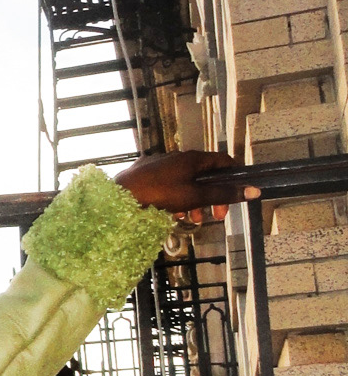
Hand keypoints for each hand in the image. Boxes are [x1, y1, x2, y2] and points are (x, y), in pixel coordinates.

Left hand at [114, 150, 257, 222]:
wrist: (121, 196)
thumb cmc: (161, 194)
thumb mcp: (196, 196)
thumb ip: (224, 194)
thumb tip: (255, 190)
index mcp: (192, 158)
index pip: (223, 161)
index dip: (233, 177)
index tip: (234, 196)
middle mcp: (177, 156)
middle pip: (204, 174)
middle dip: (212, 196)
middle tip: (215, 216)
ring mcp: (159, 163)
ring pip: (185, 181)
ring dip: (194, 200)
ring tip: (192, 220)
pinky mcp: (145, 173)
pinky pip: (168, 184)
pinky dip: (176, 198)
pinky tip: (172, 214)